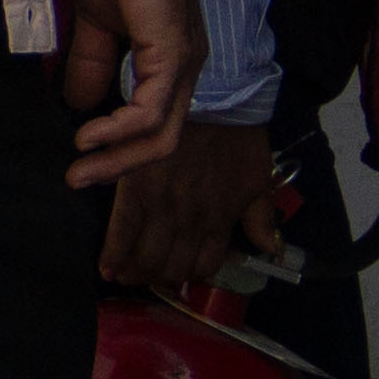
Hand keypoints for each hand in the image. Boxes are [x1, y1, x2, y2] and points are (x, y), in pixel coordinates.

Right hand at [63, 0, 200, 181]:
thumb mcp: (94, 22)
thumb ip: (90, 63)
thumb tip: (76, 101)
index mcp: (168, 60)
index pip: (152, 120)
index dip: (118, 145)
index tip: (78, 156)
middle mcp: (184, 70)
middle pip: (160, 139)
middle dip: (117, 166)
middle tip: (76, 179)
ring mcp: (182, 66)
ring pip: (160, 135)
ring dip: (117, 158)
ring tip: (78, 168)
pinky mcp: (172, 58)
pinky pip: (150, 112)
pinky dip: (118, 131)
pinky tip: (88, 136)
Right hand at [101, 112, 287, 290]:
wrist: (214, 100)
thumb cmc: (238, 138)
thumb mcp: (260, 181)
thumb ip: (262, 219)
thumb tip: (272, 250)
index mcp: (220, 220)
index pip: (204, 266)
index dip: (189, 276)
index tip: (177, 275)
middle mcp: (191, 221)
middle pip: (171, 268)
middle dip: (158, 278)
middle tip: (146, 276)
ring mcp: (163, 207)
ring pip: (147, 257)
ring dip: (135, 272)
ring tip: (125, 273)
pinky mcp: (136, 189)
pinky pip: (121, 229)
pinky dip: (112, 253)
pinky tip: (106, 267)